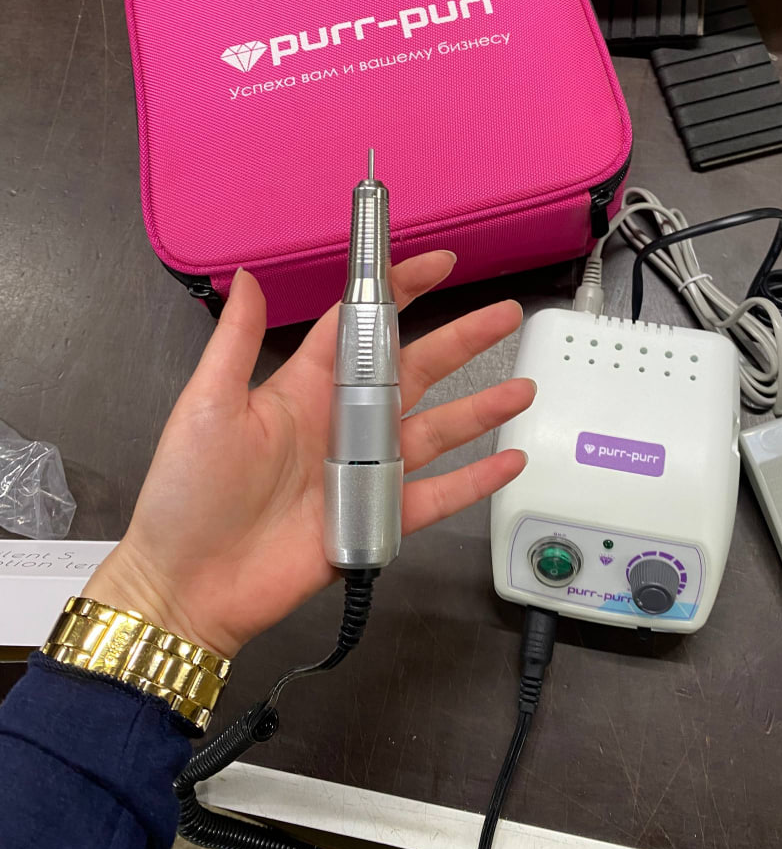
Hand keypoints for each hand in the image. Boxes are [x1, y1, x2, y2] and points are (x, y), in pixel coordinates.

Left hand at [84, 253, 532, 656]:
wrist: (188, 585)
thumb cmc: (188, 492)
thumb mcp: (207, 404)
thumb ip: (236, 340)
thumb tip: (246, 275)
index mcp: (305, 388)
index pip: (363, 328)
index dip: (400, 292)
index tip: (437, 264)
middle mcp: (342, 424)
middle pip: (415, 370)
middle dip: (462, 341)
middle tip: (504, 315)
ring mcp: (364, 470)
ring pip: (437, 429)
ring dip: (482, 408)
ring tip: (525, 388)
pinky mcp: (376, 517)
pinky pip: (436, 495)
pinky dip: (475, 480)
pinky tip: (510, 461)